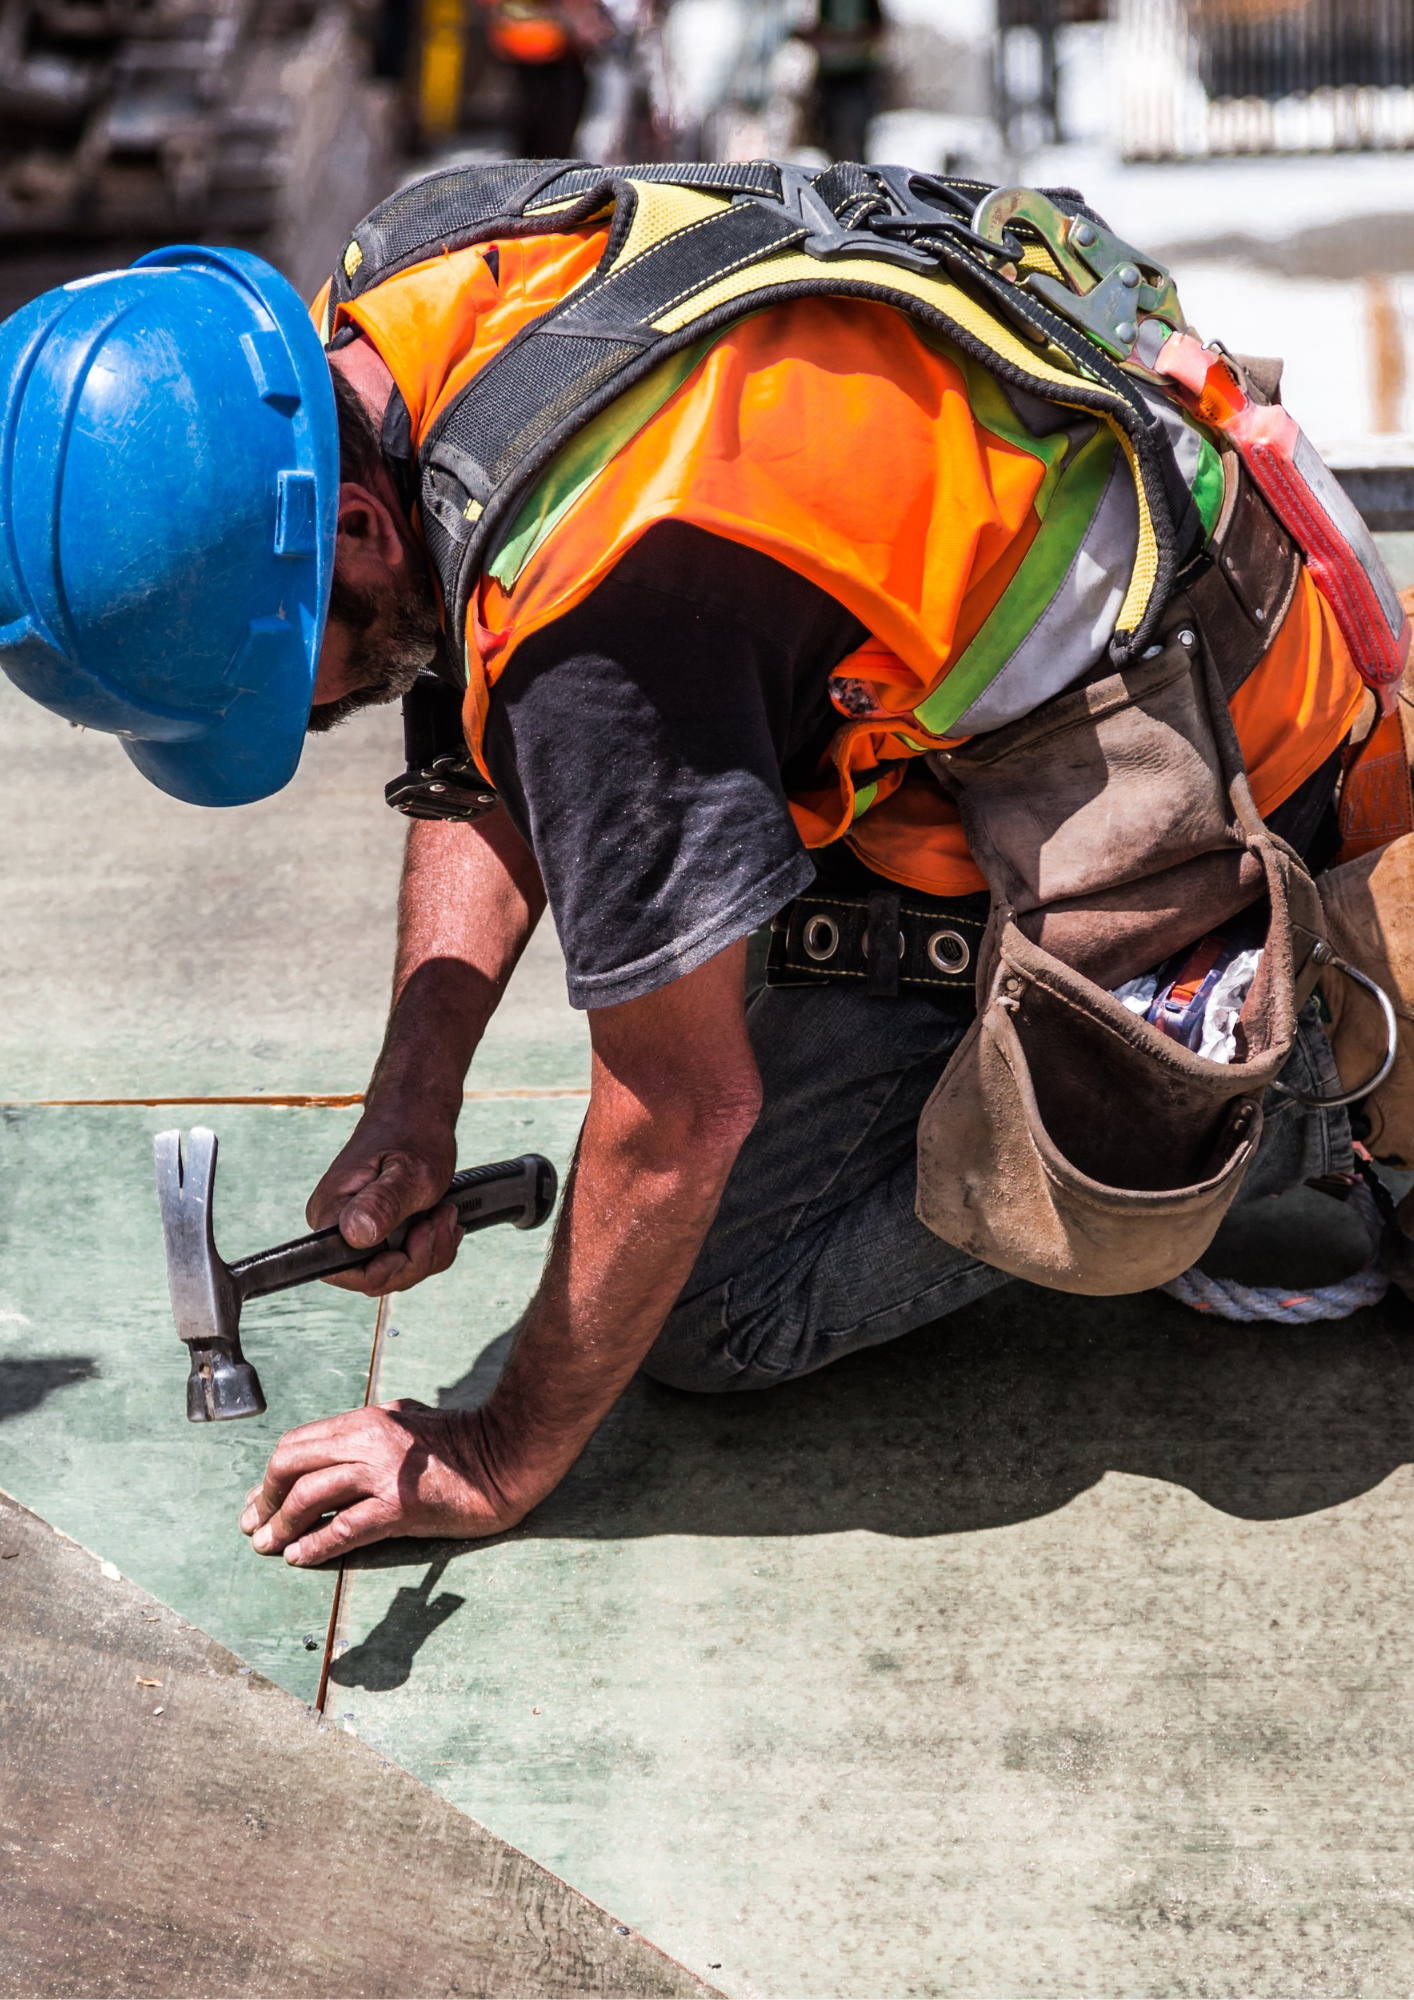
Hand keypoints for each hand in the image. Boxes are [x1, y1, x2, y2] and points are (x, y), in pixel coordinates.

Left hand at [239, 1400, 524, 1563]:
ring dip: (281, 1526)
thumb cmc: (462, 1443)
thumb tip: (333, 1451)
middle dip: (264, 1498)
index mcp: (367, 1420)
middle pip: (291, 1464)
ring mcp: (383, 1472)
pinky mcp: (401, 1505)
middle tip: (254, 1524)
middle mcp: (368, 1440)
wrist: (507, 1457)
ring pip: (309, 1496)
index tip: (259, 1500)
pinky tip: (300, 1558)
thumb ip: (371, 1432)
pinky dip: (316, 1546)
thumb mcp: (408, 1421)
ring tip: (267, 1547)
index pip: (298, 1443)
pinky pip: (344, 1528)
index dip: (270, 1475)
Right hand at [308, 1101, 460, 1295]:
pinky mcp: (376, 1230)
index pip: (346, 1273)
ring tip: (445, 1212)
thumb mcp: (411, 1171)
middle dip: (419, 1258)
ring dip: (431, 1249)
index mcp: (331, 1213)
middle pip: (375, 1278)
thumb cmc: (413, 1131)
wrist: (417, 1110)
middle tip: (441, 1217)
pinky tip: (442, 1218)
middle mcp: (336, 1226)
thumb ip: (384, 1204)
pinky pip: (405, 1259)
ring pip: (396, 1271)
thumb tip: (356, 1234)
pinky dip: (432, 1245)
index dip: (388, 1270)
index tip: (417, 1237)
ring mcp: (356, 1229)